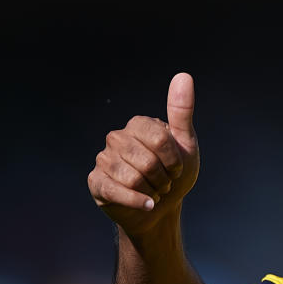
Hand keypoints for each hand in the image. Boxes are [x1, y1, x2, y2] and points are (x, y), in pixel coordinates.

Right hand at [89, 72, 200, 237]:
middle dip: (163, 178)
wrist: (161, 208)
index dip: (174, 160)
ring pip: (133, 178)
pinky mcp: (96, 182)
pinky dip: (138, 201)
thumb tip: (183, 75)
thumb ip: (182, 112)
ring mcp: (103, 159)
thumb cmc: (174, 174)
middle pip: (148, 161)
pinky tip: (147, 204)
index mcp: (138, 125)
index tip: (177, 168)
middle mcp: (116, 138)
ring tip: (153, 191)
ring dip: (152, 191)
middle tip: (164, 183)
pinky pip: (116, 191)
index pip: (160, 139)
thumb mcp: (185, 144)